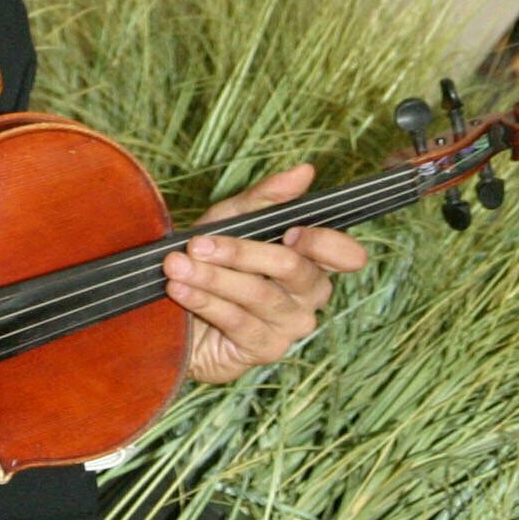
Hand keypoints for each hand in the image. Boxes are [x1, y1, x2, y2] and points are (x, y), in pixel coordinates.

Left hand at [169, 164, 367, 383]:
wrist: (174, 311)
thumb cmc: (210, 260)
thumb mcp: (230, 221)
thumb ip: (265, 199)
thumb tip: (305, 171)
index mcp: (311, 261)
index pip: (345, 254)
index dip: (326, 243)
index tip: (291, 231)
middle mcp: (309, 295)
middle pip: (292, 268)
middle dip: (240, 251)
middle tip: (196, 243)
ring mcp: (290, 324)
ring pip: (260, 295)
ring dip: (212, 277)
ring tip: (177, 265)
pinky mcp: (264, 348)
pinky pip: (239, 322)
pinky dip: (205, 302)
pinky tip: (180, 290)